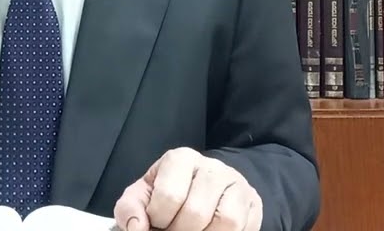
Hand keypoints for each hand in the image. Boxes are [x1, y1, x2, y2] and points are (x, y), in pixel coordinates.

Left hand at [114, 147, 261, 230]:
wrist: (206, 191)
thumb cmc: (170, 194)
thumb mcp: (144, 196)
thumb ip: (130, 209)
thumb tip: (136, 228)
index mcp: (180, 159)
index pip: (169, 196)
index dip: (159, 219)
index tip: (157, 221)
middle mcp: (212, 167)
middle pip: (196, 213)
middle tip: (174, 230)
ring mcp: (236, 183)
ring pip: (225, 221)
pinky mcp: (253, 202)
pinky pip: (242, 228)